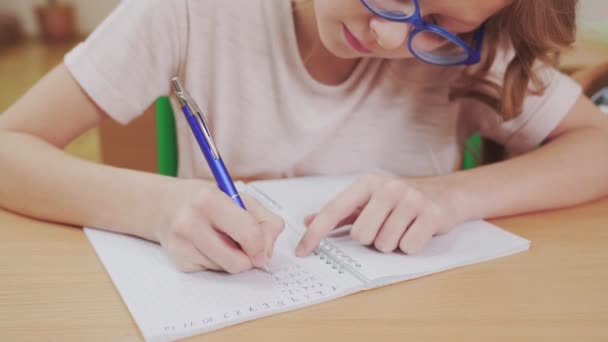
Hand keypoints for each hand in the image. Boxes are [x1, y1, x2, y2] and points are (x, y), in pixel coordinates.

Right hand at [157, 181, 283, 272]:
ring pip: (227, 269)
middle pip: (238, 262)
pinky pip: (213, 272)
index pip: (249, 234)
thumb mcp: (239, 197)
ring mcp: (181, 245)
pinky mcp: (179, 262)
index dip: (262, 245)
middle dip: (248, 258)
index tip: (263, 247)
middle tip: (245, 245)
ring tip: (221, 238)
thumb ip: (264, 220)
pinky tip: (207, 245)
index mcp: (209, 199)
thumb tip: (267, 252)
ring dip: (232, 258)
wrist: (165, 205)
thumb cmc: (207, 200)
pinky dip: (217, 261)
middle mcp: (190, 222)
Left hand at [296, 172, 463, 255]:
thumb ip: (340, 212)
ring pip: (385, 244)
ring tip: (401, 228)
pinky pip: (408, 247)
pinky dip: (410, 246)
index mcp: (367, 183)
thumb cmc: (399, 201)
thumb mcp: (368, 200)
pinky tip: (416, 231)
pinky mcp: (432, 214)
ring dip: (392, 244)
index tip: (302, 252)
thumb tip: (308, 221)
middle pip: (361, 235)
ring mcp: (412, 199)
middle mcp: (388, 187)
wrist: (446, 193)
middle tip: (384, 228)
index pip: (334, 211)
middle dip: (371, 240)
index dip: (315, 234)